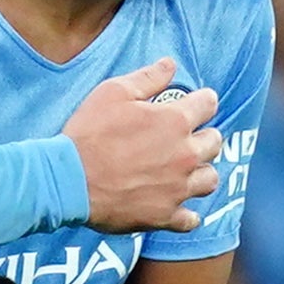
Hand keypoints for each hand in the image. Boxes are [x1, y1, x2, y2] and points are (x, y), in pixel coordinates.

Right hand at [64, 58, 219, 232]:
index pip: (208, 104)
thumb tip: (170, 64)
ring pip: (210, 180)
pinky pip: (191, 219)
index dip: (203, 100)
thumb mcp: (112, 93)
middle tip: (187, 136)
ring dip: (201, 172)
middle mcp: (185, 155)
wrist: (69, 180)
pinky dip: (187, 213)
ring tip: (185, 170)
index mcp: (174, 122)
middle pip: (215, 142)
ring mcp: (177, 188)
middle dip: (204, 135)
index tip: (196, 102)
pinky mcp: (165, 215)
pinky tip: (177, 205)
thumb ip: (147, 78)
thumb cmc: (89, 133)